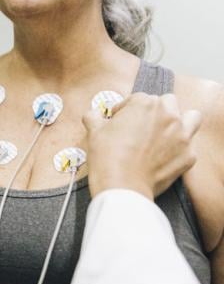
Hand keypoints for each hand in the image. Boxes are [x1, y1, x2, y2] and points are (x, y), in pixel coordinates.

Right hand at [82, 93, 201, 199]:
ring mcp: (182, 135)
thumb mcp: (94, 131)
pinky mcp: (188, 155)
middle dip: (154, 111)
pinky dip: (180, 148)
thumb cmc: (108, 156)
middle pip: (166, 102)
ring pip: (191, 117)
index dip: (125, 110)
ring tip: (165, 132)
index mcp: (145, 104)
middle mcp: (168, 115)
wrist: (122, 185)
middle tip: (141, 125)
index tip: (120, 120)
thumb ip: (94, 116)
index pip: (137, 98)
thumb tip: (93, 115)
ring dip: (180, 121)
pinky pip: (190, 145)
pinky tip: (165, 155)